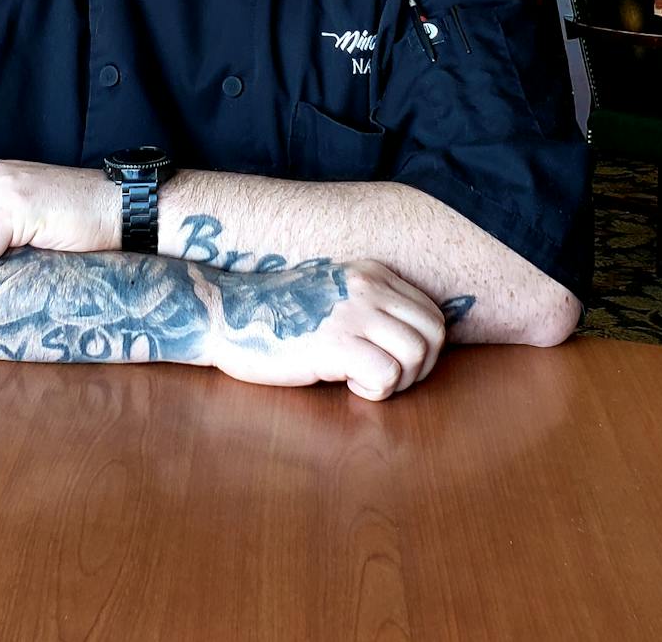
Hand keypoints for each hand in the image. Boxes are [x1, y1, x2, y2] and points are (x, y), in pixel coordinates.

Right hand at [205, 259, 444, 400]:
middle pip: (434, 333)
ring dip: (399, 380)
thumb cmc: (279, 312)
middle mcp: (368, 286)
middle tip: (386, 377)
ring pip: (418, 354)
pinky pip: (387, 375)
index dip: (423, 348)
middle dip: (420, 367)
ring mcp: (352, 313)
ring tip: (364, 379)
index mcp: (372, 272)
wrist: (228, 313)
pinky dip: (375, 390)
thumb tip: (415, 342)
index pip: (431, 312)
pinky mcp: (334, 344)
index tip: (394, 361)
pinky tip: (347, 383)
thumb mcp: (335, 294)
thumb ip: (371, 305)